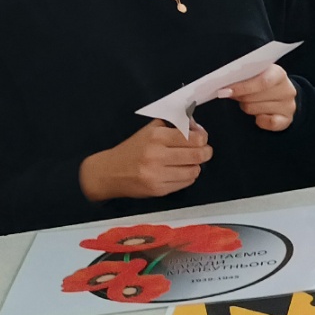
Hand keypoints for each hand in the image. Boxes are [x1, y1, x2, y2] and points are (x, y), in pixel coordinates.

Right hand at [79, 120, 211, 201]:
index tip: (201, 137)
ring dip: (196, 166)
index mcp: (156, 137)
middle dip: (205, 152)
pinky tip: (178, 172)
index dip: (203, 137)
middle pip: (199, 155)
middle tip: (203, 150)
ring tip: (187, 162)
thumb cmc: (133, 149)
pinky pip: (185, 183)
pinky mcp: (158, 190)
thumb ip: (175, 125)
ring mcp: (157, 174)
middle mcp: (157, 155)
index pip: (194, 138)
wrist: (109, 172)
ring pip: (195, 170)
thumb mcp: (151, 130)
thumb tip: (198, 127)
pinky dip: (187, 177)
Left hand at [219, 64, 297, 131]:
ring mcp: (288, 106)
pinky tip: (260, 115)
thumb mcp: (255, 75)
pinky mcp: (287, 120)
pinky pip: (266, 123)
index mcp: (278, 74)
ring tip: (252, 102)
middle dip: (240, 97)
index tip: (225, 91)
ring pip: (253, 109)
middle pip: (253, 97)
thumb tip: (225, 89)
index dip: (242, 87)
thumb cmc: (262, 84)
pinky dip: (259, 120)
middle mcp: (287, 90)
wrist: (280, 96)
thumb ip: (242, 78)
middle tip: (238, 95)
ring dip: (247, 107)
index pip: (262, 81)